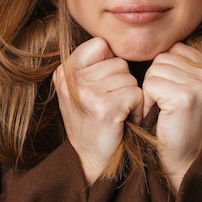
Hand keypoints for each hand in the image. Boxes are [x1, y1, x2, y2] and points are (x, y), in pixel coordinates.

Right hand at [52, 37, 142, 183]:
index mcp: (64, 71)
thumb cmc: (92, 122)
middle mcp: (71, 79)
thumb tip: (115, 40)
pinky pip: (136, 93)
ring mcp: (87, 93)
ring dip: (130, 96)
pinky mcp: (105, 107)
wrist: (91, 161)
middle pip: (118, 62)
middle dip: (122, 83)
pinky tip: (125, 120)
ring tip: (117, 113)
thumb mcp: (80, 89)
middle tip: (111, 104)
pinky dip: (137, 108)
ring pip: (129, 78)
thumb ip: (91, 65)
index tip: (105, 85)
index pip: (101, 44)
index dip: (110, 63)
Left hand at [142, 42, 201, 191]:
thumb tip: (157, 32)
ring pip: (155, 69)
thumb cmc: (178, 122)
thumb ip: (182, 63)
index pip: (175, 48)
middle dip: (156, 80)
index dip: (165, 72)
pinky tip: (160, 115)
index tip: (173, 95)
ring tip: (164, 110)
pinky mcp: (186, 96)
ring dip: (151, 91)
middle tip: (167, 105)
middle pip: (164, 57)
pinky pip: (150, 83)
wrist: (184, 159)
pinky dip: (148, 100)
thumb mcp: (188, 87)